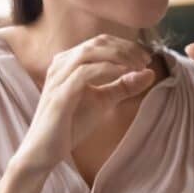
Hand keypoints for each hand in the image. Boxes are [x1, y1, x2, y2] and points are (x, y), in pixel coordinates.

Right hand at [15, 35, 155, 174]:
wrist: (44, 150)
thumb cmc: (70, 123)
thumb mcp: (103, 101)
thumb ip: (123, 86)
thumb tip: (149, 73)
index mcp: (69, 61)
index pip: (101, 42)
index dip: (126, 45)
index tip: (146, 58)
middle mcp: (61, 64)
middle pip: (98, 43)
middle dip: (126, 48)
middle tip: (146, 60)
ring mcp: (58, 77)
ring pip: (91, 52)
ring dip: (119, 56)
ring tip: (138, 66)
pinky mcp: (60, 94)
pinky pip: (85, 73)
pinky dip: (108, 69)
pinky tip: (124, 74)